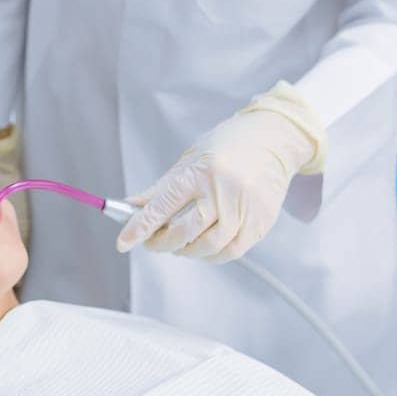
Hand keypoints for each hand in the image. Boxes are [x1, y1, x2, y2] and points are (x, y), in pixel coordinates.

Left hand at [116, 84, 325, 263]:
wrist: (273, 139)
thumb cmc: (228, 146)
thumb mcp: (189, 159)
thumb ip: (161, 188)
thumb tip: (132, 207)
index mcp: (200, 171)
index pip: (163, 205)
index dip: (140, 227)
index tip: (123, 241)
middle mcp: (222, 191)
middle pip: (184, 231)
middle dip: (161, 242)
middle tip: (152, 242)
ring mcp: (244, 209)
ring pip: (208, 246)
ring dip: (186, 251)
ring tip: (177, 245)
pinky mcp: (260, 223)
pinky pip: (231, 251)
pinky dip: (211, 255)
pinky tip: (201, 248)